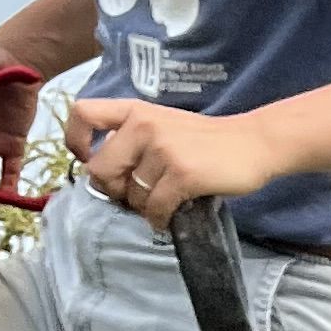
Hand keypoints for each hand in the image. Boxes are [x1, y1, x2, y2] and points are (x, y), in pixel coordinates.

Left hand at [65, 96, 286, 224]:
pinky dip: (159, 220)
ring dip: (143, 209)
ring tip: (162, 203)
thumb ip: (132, 140)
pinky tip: (170, 217)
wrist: (253, 143)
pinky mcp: (183, 174)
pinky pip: (155, 208)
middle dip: (114, 192)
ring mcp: (164, 149)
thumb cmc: (206, 141)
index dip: (76, 143)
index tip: (92, 159)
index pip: (82, 113)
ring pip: (131, 195)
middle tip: (134, 196)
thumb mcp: (164, 125)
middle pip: (101, 171)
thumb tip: (104, 176)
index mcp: (135, 110)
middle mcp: (144, 125)